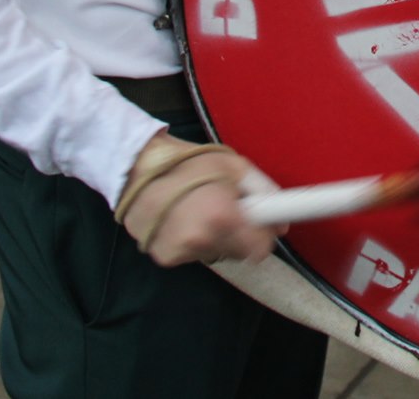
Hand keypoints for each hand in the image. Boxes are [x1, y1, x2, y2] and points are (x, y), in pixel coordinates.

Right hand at [118, 132, 279, 266]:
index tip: (261, 229)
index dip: (263, 239)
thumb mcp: (234, 166)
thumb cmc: (188, 161)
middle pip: (238, 253)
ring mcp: (180, 252)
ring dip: (214, 238)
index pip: (259, 251)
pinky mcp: (164, 258)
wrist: (136, 166)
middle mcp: (202, 240)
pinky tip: (181, 219)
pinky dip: (191, 241)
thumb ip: (263, 192)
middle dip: (239, 235)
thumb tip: (282, 221)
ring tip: (199, 210)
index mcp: (223, 217)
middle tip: (227, 210)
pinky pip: (191, 254)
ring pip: (214, 253)